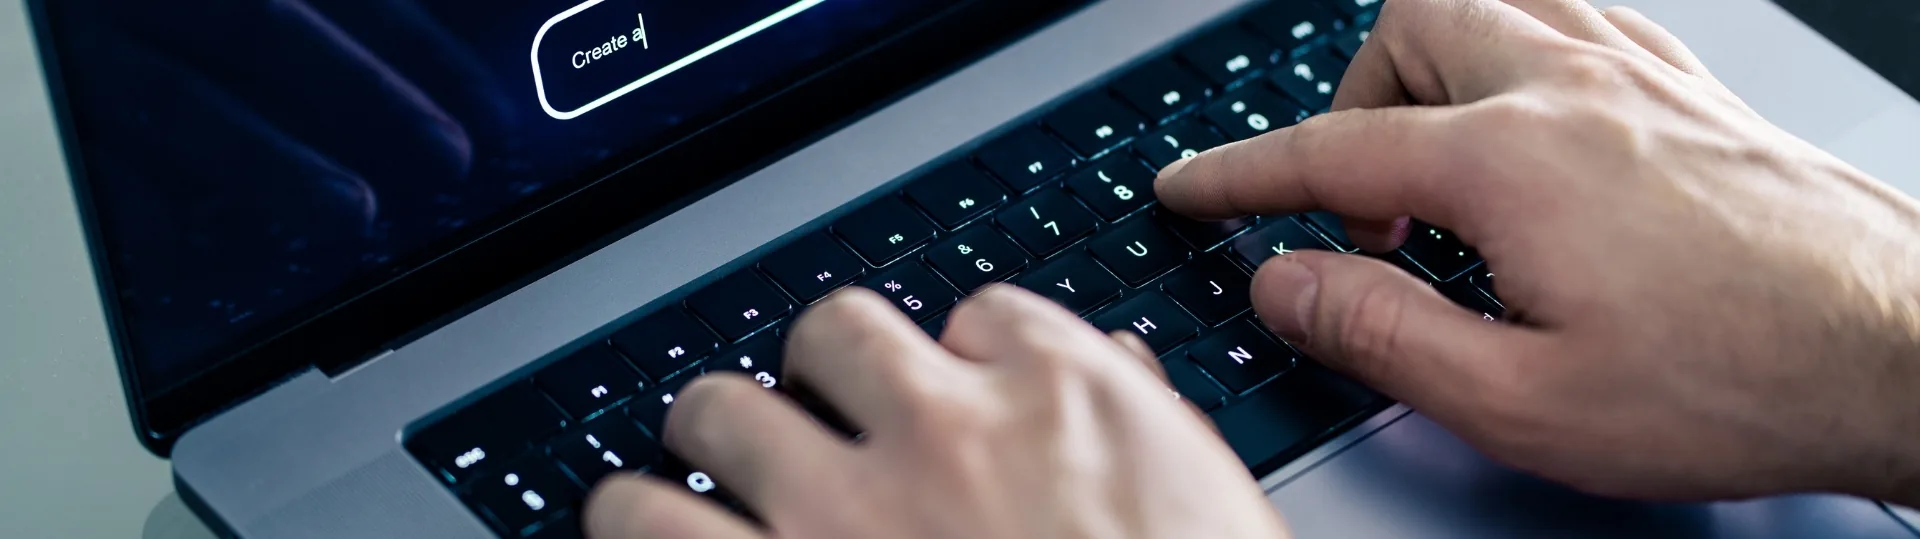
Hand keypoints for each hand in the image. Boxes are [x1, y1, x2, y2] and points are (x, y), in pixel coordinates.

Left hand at [583, 287, 1289, 538]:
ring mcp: (841, 512)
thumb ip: (1146, 430)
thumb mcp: (1204, 511)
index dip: (959, 356)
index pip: (984, 317)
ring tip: (710, 460)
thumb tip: (1121, 372)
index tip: (948, 389)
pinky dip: (631, 522)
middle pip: (838, 331)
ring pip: (721, 407)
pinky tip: (645, 531)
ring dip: (714, 432)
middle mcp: (944, 432)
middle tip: (818, 413)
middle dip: (821, 370)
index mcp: (1069, 402)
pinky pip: (642, 522)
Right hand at [1156, 0, 1919, 504]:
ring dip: (1431, 66)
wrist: (1906, 350)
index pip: (1329, 152)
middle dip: (1354, 110)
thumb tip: (1283, 282)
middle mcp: (1568, 88)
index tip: (1192, 191)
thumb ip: (1381, 332)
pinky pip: (1569, 14)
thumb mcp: (1523, 401)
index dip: (1240, 176)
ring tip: (1436, 162)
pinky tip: (1529, 127)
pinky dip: (1514, 52)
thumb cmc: (1739, 381)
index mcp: (1510, 161)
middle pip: (1406, 33)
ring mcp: (1636, 72)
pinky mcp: (1689, 83)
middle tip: (1364, 212)